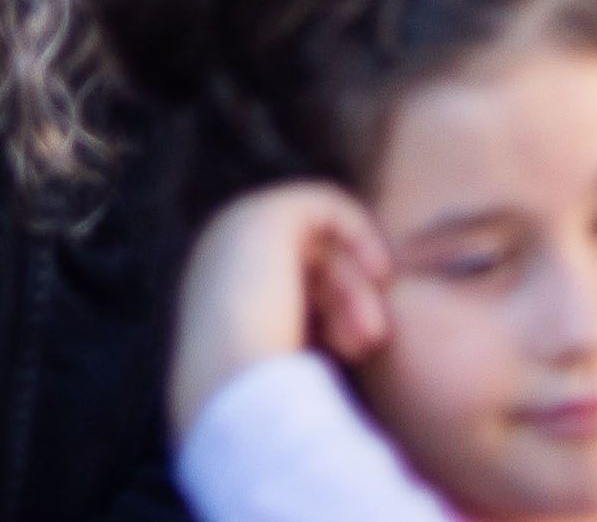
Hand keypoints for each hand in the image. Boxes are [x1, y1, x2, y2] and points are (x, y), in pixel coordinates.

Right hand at [167, 181, 390, 438]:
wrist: (236, 384)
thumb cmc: (262, 393)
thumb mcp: (290, 361)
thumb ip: (310, 335)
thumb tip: (353, 334)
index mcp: (219, 288)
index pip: (290, 285)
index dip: (332, 312)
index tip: (357, 350)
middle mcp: (223, 251)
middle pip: (309, 260)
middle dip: (349, 297)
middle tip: (373, 339)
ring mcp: (239, 226)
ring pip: (321, 241)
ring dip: (355, 284)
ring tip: (373, 331)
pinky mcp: (266, 211)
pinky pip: (327, 204)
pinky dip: (359, 233)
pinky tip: (377, 270)